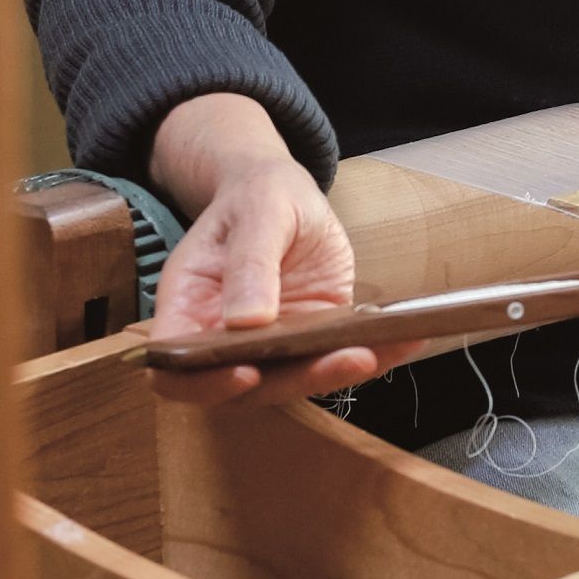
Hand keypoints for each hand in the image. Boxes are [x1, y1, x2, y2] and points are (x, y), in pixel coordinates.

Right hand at [145, 94, 424, 408]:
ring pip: (292, 379)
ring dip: (334, 373)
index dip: (202, 382)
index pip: (175, 366)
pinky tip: (402, 339)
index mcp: (188, 305)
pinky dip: (371, 355)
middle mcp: (222, 336)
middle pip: (242, 386)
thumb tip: (246, 321)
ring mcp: (268, 344)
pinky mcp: (308, 341)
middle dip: (292, 380)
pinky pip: (333, 358)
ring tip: (375, 351)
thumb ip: (249, 262)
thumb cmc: (257, 196)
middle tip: (342, 359)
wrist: (284, 192)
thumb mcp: (258, 210)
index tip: (243, 372)